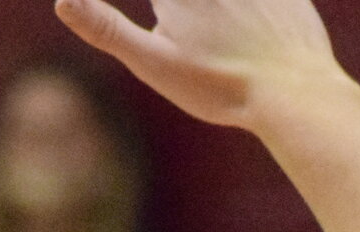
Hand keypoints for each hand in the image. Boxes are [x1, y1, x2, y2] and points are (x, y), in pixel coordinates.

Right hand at [55, 0, 340, 130]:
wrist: (296, 94)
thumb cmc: (220, 86)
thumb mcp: (153, 62)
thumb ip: (105, 27)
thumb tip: (63, 0)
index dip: (165, 13)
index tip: (164, 21)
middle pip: (185, 5)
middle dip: (179, 15)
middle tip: (182, 32)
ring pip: (225, 5)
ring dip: (209, 16)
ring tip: (211, 40)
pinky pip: (265, 3)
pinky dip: (251, 13)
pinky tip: (248, 32)